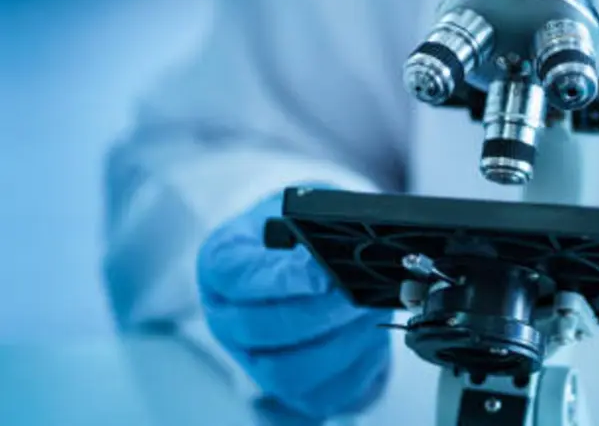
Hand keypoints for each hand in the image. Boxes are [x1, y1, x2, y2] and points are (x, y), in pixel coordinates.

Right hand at [197, 190, 392, 418]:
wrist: (302, 260)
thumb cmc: (300, 233)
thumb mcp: (303, 207)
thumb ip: (316, 219)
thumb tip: (347, 241)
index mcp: (221, 266)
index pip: (236, 276)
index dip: (279, 278)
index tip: (319, 271)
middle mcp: (228, 320)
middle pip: (261, 331)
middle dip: (318, 314)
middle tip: (356, 296)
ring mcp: (255, 360)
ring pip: (288, 373)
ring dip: (340, 345)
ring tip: (371, 315)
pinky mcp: (290, 392)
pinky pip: (320, 398)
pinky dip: (353, 372)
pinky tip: (371, 341)